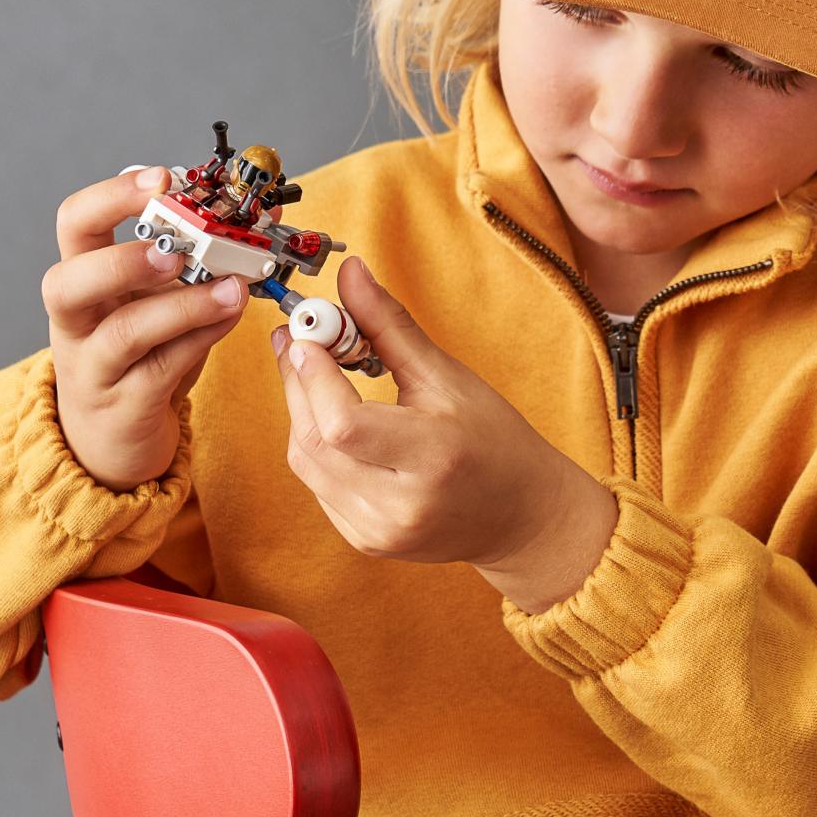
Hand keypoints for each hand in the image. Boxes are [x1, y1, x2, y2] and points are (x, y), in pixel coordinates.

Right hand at [45, 165, 250, 490]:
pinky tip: (229, 319)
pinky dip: (200, 340)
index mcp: (82, 279)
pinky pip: (160, 370)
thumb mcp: (159, 301)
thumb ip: (196, 263)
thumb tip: (259, 217)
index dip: (111, 196)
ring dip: (183, 304)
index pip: (75, 224)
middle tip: (175, 248)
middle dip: (124, 259)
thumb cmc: (140, 357)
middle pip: (68, 282)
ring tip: (230, 288)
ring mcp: (94, 367)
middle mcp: (76, 322)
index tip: (160, 178)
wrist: (115, 439)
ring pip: (125, 331)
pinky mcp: (124, 406)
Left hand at [271, 257, 606, 580]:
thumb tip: (350, 275)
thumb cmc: (495, 442)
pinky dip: (315, 444)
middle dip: (296, 383)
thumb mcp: (449, 377)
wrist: (520, 516)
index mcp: (432, 458)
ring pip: (305, 463)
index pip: (344, 424)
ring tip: (309, 372)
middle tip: (296, 341)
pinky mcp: (365, 541)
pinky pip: (317, 484)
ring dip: (299, 411)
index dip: (313, 378)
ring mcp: (379, 530)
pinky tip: (330, 418)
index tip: (306, 337)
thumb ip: (389, 326)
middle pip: (314, 441)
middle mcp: (400, 505)